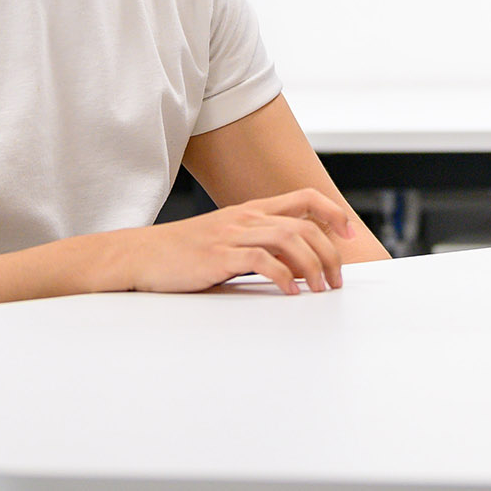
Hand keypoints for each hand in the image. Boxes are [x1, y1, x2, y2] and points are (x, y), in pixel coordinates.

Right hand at [123, 188, 354, 294]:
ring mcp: (232, 234)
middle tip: (337, 280)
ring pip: (289, 239)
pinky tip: (291, 292)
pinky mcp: (219, 255)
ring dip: (313, 266)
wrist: (141, 255)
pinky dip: (283, 276)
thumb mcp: (227, 238)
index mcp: (252, 210)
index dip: (333, 212)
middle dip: (330, 252)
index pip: (304, 198)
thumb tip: (297, 262)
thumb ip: (259, 244)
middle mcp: (246, 217)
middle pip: (305, 224)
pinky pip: (262, 260)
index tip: (350, 233)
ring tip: (320, 289)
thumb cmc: (184, 252)